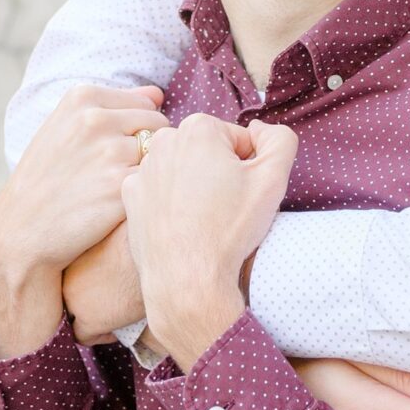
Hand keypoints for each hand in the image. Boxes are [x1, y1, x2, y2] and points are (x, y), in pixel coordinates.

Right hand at [0, 84, 164, 357]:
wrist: (22, 232)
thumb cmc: (47, 179)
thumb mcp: (66, 129)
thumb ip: (113, 105)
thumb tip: (158, 95)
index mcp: (82, 98)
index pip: (146, 105)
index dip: (138, 133)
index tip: (111, 154)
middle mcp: (95, 119)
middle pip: (157, 126)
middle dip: (148, 150)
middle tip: (118, 176)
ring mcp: (109, 152)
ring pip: (159, 155)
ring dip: (148, 173)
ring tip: (117, 191)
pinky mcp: (121, 187)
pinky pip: (154, 182)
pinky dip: (146, 195)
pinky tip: (123, 207)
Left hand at [122, 114, 296, 370]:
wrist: (187, 280)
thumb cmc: (230, 230)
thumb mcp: (274, 178)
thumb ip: (280, 139)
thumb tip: (260, 129)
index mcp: (199, 128)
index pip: (237, 140)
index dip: (249, 167)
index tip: (244, 193)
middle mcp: (164, 141)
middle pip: (208, 151)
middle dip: (220, 172)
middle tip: (226, 207)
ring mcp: (142, 169)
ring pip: (184, 169)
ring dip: (195, 186)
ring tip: (204, 219)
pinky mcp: (130, 196)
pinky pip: (159, 190)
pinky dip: (171, 202)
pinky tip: (182, 224)